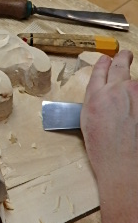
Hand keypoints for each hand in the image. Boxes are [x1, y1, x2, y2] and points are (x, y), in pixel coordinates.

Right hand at [81, 49, 137, 203]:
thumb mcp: (88, 121)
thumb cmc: (104, 151)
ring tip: (131, 102)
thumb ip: (95, 99)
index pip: (100, 68)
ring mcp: (135, 94)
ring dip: (134, 87)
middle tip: (125, 56)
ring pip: (136, 81)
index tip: (107, 60)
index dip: (104, 62)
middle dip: (123, 58)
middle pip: (120, 63)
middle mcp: (117, 89)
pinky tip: (134, 114)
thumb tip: (102, 90)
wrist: (124, 166)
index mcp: (96, 94)